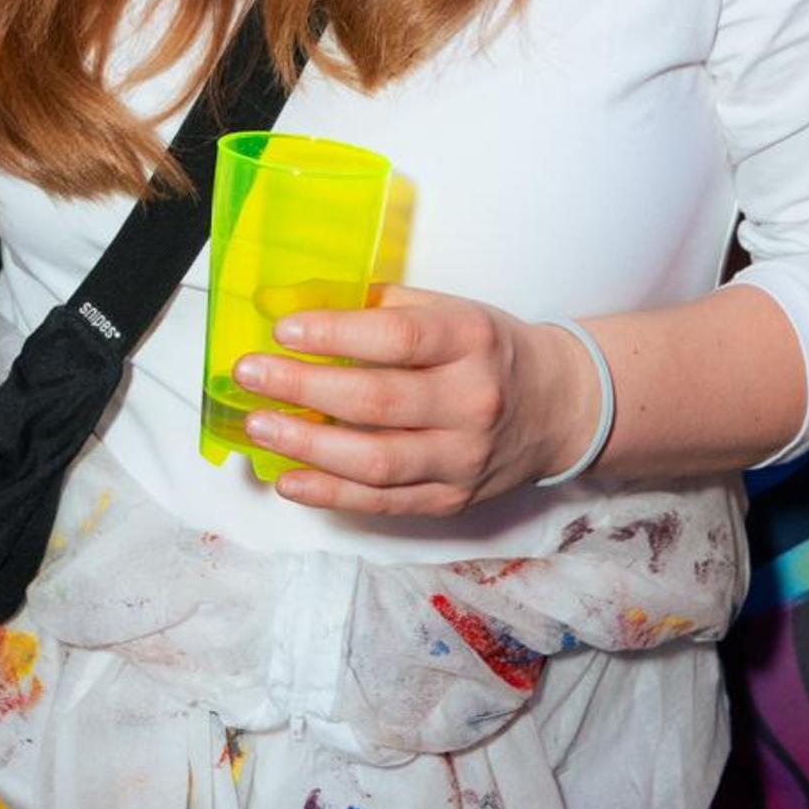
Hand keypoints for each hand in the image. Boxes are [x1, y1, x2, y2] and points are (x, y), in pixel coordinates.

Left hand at [234, 286, 601, 516]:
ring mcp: (464, 458)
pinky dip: (329, 493)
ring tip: (258, 427)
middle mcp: (473, 402)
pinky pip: (382, 502)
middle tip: (250, 376)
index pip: (397, 338)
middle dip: (302, 388)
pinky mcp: (453, 499)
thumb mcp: (452, 311)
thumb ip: (383, 309)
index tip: (282, 330)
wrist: (559, 408)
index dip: (334, 334)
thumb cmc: (490, 352)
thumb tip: (297, 306)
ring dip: (306, 446)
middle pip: (376, 401)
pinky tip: (289, 478)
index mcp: (472, 341)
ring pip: (376, 461)